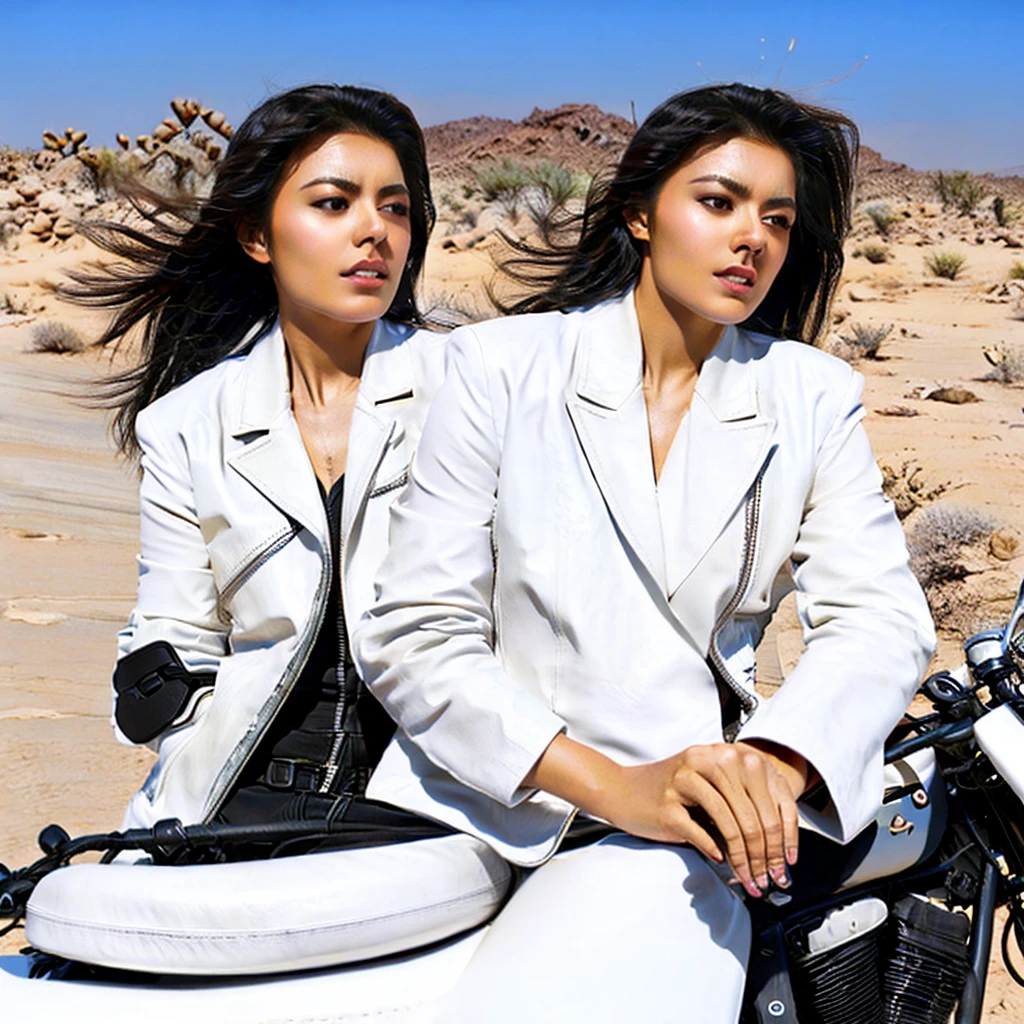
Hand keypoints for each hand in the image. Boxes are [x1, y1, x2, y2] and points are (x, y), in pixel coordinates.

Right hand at [524, 735, 807, 897]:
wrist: (620, 790)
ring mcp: (683, 782)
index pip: (764, 794)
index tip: (784, 862)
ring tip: (747, 878)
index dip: (779, 833)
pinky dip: (713, 849)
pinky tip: (718, 860)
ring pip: (728, 822)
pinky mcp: (666, 804)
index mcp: (719, 754)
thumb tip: (774, 840)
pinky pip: (699, 831)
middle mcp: (703, 762)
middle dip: (764, 853)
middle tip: (768, 879)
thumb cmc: (666, 791)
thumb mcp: (704, 784)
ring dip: (742, 858)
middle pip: (749, 812)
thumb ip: (735, 798)